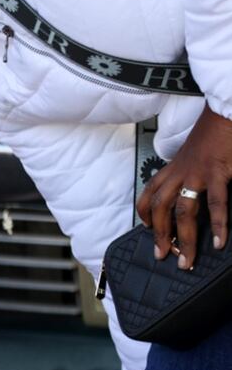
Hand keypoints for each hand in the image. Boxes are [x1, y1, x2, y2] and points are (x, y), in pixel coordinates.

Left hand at [137, 104, 231, 268]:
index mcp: (173, 167)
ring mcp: (197, 173)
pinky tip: (219, 242)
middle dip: (160, 235)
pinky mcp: (217, 171)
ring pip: (183, 212)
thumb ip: (191, 173)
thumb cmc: (215, 133)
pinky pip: (216, 204)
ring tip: (187, 260)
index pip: (150, 194)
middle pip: (162, 209)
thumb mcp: (196, 154)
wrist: (228, 109)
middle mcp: (180, 172)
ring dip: (184, 239)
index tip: (147, 230)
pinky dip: (218, 225)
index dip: (146, 214)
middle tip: (162, 256)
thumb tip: (193, 192)